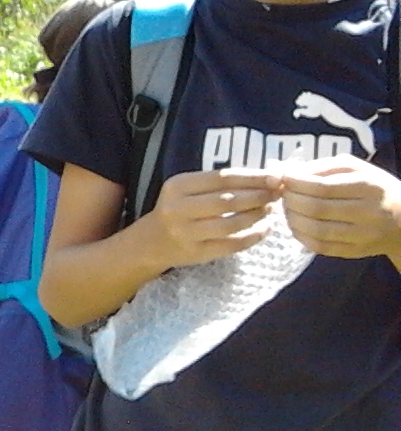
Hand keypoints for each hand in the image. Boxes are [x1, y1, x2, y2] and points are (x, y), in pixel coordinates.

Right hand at [146, 168, 280, 267]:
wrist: (152, 241)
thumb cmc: (179, 209)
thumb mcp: (189, 189)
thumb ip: (220, 182)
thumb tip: (266, 177)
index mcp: (178, 186)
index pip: (222, 178)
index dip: (252, 178)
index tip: (276, 177)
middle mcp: (178, 208)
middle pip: (227, 201)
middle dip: (258, 197)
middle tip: (277, 194)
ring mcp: (186, 233)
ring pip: (231, 224)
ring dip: (256, 216)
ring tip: (270, 210)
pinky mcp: (195, 253)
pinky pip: (231, 245)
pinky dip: (252, 237)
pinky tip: (263, 230)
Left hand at [277, 156, 400, 260]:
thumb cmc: (373, 188)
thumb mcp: (356, 169)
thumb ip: (323, 166)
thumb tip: (289, 172)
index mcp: (368, 187)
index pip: (322, 187)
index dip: (295, 183)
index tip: (283, 178)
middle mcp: (368, 212)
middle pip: (316, 209)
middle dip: (291, 200)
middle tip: (283, 194)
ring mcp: (362, 235)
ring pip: (316, 230)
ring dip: (292, 219)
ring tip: (287, 208)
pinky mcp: (356, 251)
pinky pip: (321, 246)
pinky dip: (301, 236)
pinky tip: (295, 225)